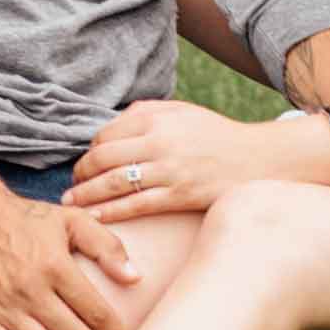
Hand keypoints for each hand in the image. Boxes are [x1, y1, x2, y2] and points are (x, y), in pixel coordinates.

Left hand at [65, 99, 282, 221]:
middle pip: (104, 157)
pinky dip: (110, 212)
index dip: (89, 151)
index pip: (106, 134)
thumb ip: (147, 111)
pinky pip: (137, 205)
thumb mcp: (183, 112)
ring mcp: (170, 169)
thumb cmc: (217, 136)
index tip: (84, 163)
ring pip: (115, 183)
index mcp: (157, 117)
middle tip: (72, 185)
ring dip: (87, 195)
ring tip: (71, 203)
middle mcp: (160, 141)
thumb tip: (113, 122)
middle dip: (81, 173)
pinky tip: (94, 218)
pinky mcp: (180, 195)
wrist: (258, 160)